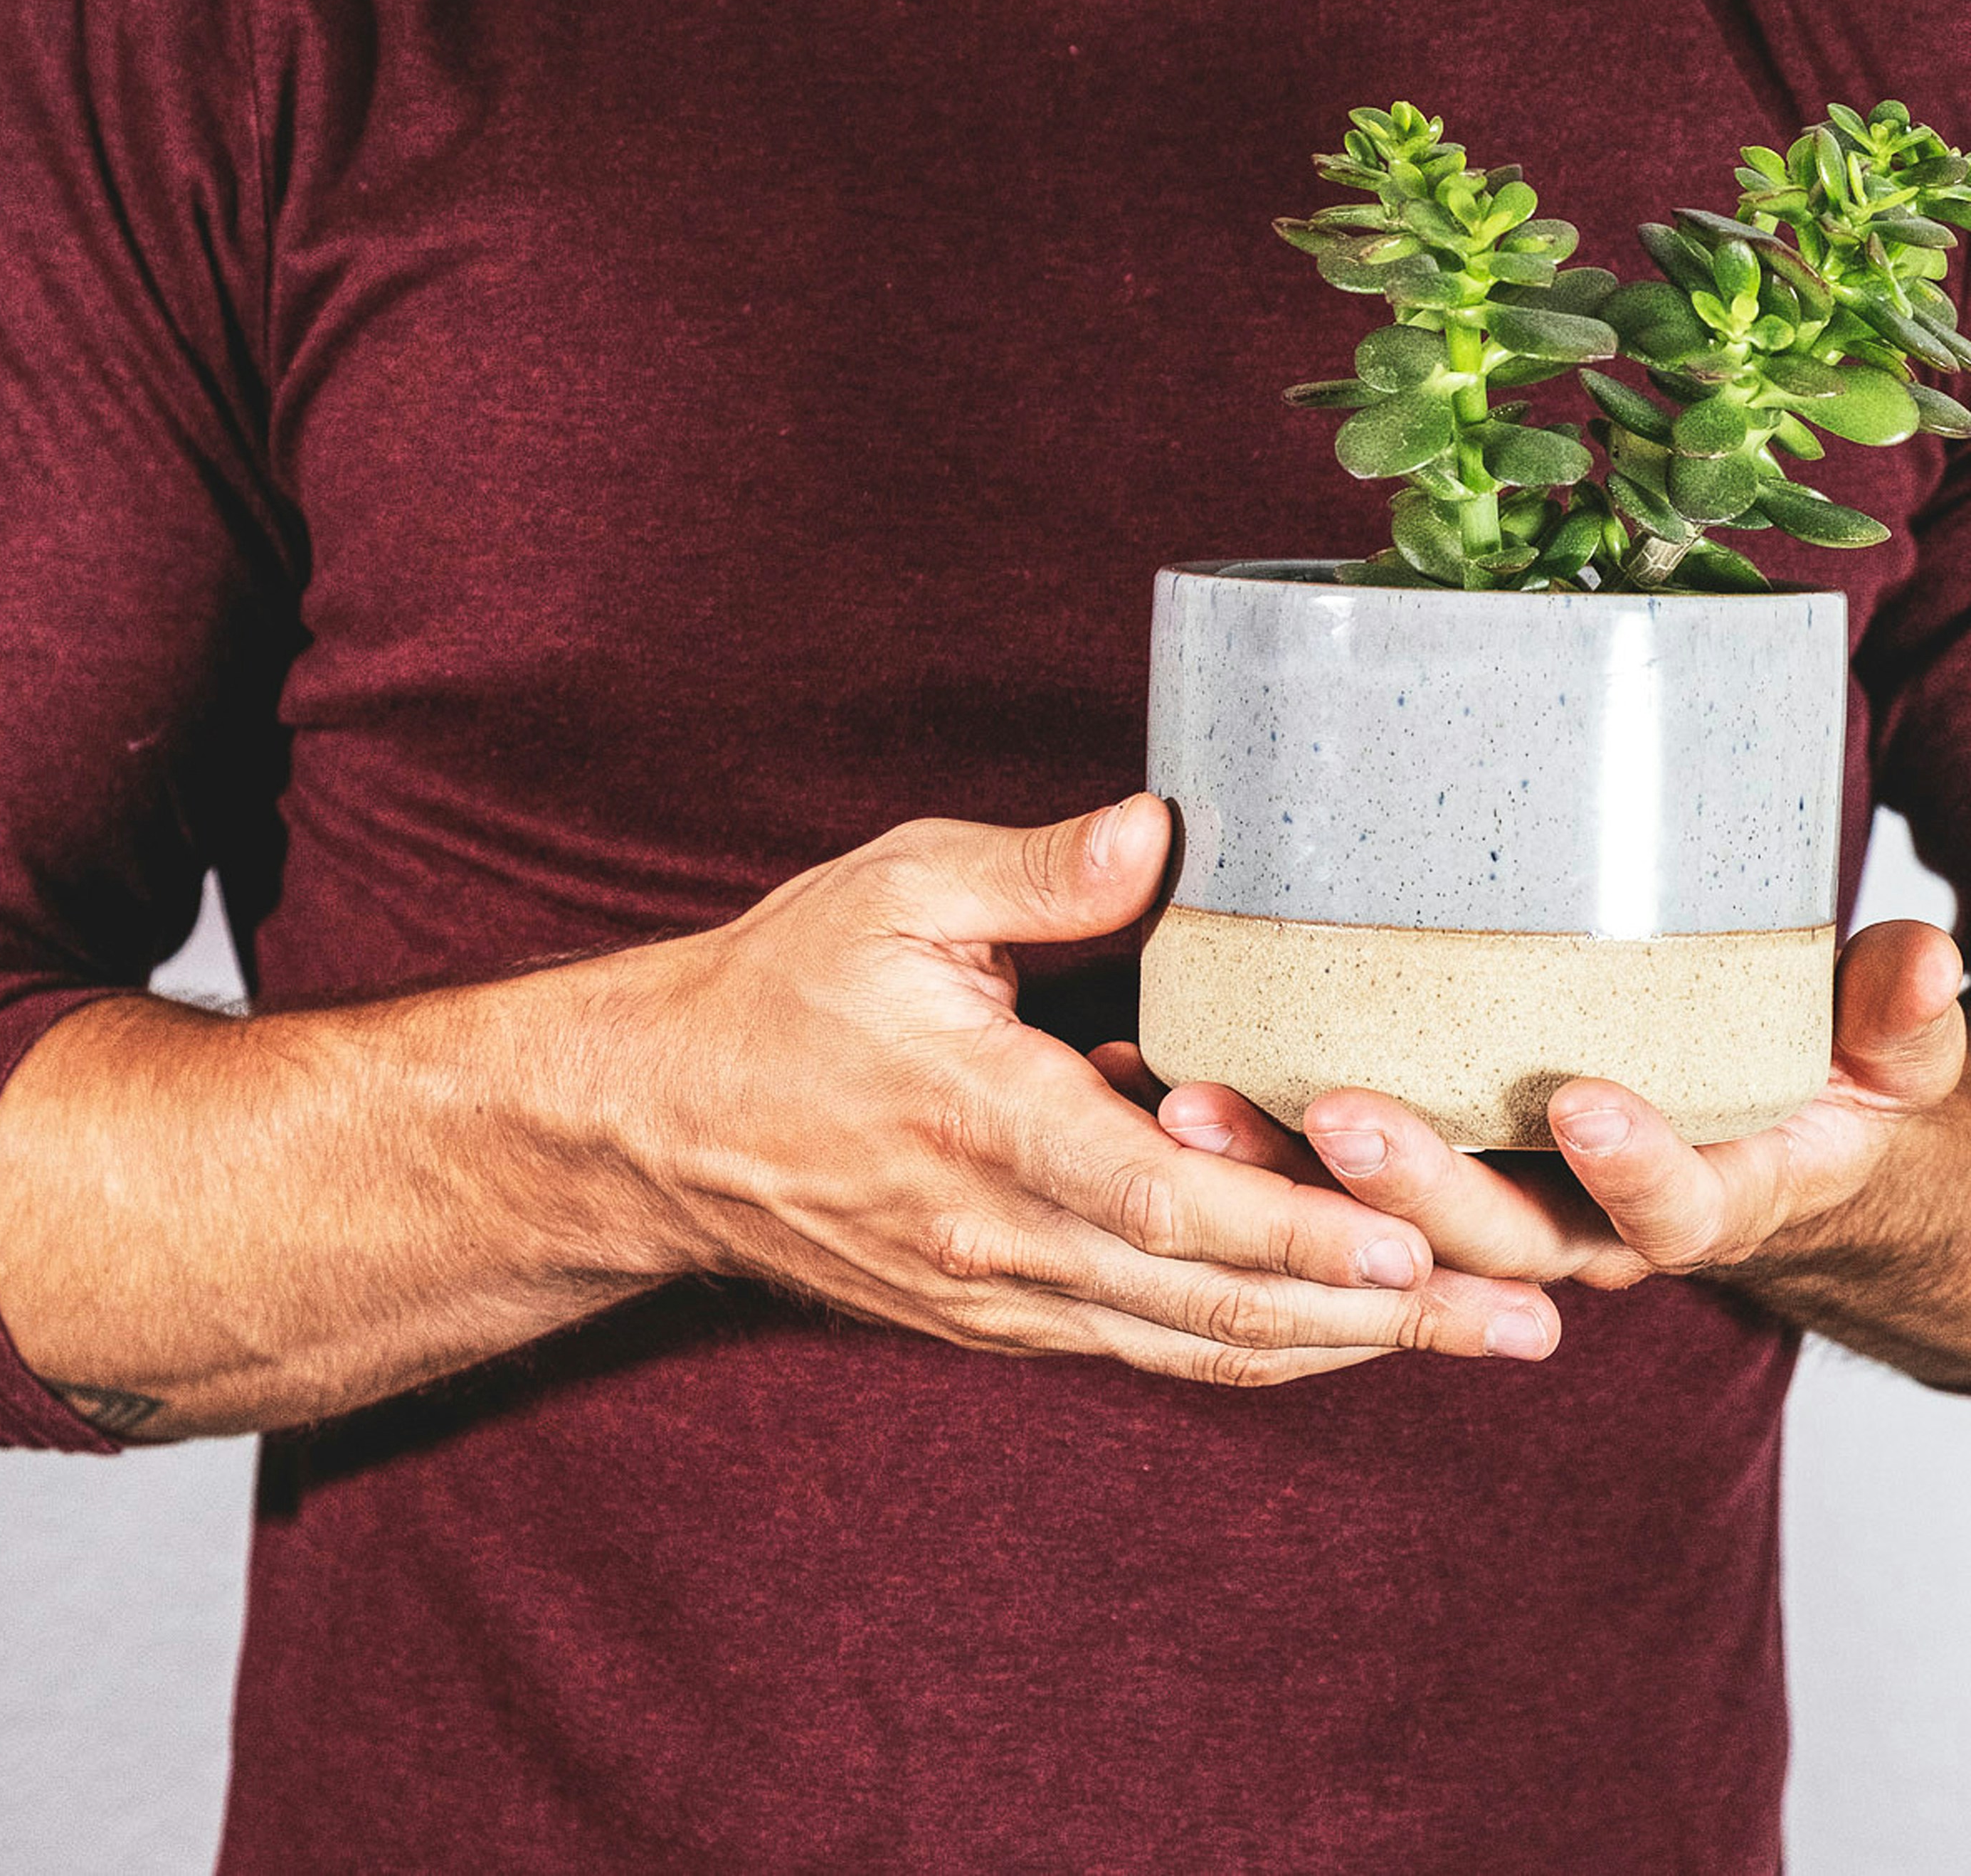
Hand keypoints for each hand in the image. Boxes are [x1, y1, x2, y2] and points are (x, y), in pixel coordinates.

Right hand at [600, 795, 1560, 1384]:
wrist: (654, 1128)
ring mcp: (1000, 1299)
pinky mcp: (994, 1318)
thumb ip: (1036, 873)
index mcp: (984, 1130)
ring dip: (1344, 1348)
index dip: (1293, 1230)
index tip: (1413, 1246)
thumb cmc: (776, 995)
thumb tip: (1164, 833)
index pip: (1160, 1205)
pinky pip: (1148, 1347)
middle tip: (1528, 1318)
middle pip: (1215, 1305)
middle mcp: (1003, 1245)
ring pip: (1195, 1345)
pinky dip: (1256, 1340)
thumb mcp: (894, 894)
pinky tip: (1340, 1327)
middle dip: (1381, 1318)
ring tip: (1478, 1339)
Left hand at [1134, 920, 1965, 1295]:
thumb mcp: (1882, 1066)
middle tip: (1339, 1106)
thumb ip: (1898, 1023)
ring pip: (1382, 1229)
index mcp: (1697, 1202)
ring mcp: (1493, 1218)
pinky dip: (1249, 1156)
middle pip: (1494, 1234)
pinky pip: (1325, 1195)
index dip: (1637, 1167)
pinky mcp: (1418, 1185)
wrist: (1765, 1163)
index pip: (1669, 1210)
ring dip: (1285, 1178)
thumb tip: (1932, 958)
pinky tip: (1165, 1082)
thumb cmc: (1814, 1093)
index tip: (1591, 1100)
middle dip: (1417, 1182)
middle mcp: (1582, 1231)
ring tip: (1193, 1101)